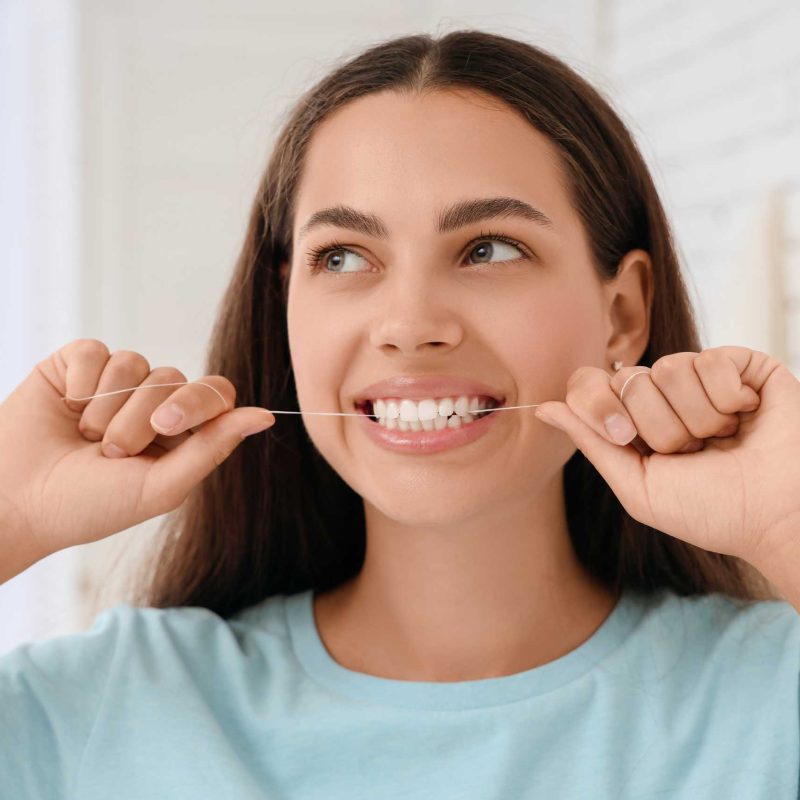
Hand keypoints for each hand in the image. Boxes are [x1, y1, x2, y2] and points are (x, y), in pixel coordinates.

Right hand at [0, 339, 274, 578]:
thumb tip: (267, 416)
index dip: (197, 402)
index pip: (215, 393)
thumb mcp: (161, 485)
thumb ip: (214, 446)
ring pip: (135, 364)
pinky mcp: (76, 365)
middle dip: (140, 419)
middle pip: (173, 378)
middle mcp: (151, 403)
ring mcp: (114, 383)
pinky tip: (66, 407)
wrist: (15, 502)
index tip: (168, 426)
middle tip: (109, 451)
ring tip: (84, 438)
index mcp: (180, 433)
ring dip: (107, 408)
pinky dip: (80, 382)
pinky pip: (96, 351)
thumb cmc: (89, 505)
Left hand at [533, 346, 799, 565]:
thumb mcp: (637, 485)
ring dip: (698, 419)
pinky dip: (729, 399)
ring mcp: (700, 376)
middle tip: (693, 452)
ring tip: (723, 440)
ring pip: (668, 368)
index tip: (627, 437)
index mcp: (632, 420)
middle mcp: (661, 394)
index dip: (600, 405)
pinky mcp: (740, 364)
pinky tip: (746, 417)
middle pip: (626, 378)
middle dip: (659, 427)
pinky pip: (710, 360)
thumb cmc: (711, 510)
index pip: (589, 383)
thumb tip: (541, 408)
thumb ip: (590, 443)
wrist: (776, 516)